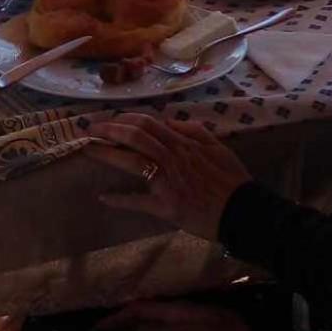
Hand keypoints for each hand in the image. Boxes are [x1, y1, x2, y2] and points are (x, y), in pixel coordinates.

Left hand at [85, 112, 251, 241]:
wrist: (243, 211)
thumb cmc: (231, 180)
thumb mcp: (216, 146)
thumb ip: (193, 130)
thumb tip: (169, 121)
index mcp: (183, 143)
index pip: (148, 123)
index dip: (124, 119)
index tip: (109, 119)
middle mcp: (173, 157)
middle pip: (135, 136)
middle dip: (109, 130)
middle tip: (89, 130)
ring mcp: (168, 181)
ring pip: (133, 161)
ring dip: (107, 154)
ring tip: (89, 151)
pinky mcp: (167, 206)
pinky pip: (139, 201)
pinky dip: (120, 199)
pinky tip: (103, 197)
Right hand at [91, 298, 255, 330]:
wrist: (259, 330)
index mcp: (175, 309)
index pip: (137, 311)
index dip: (115, 320)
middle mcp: (176, 310)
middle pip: (140, 313)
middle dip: (118, 323)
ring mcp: (184, 318)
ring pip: (149, 320)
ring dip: (130, 327)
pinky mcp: (192, 327)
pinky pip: (160, 327)